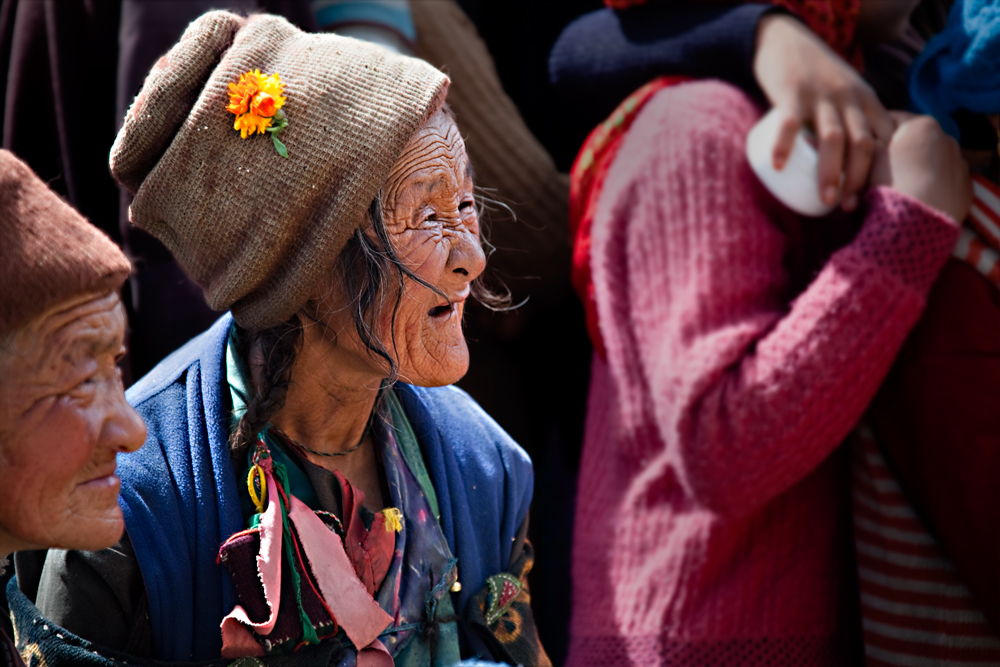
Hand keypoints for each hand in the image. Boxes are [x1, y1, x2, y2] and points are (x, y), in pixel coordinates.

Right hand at [753, 14, 893, 211]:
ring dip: (831, 172)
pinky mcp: (792, 92)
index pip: (885, 140)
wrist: (786, 40)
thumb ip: (858, 122)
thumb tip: (858, 171)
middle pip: (863, 144)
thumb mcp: (849, 94)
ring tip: (826, 200)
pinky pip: (790, 123)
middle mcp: (849, 99)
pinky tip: (779, 166)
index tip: (874, 200)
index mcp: (866, 102)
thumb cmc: (818, 76)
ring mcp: (821, 95)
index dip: (883, 173)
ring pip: (833, 138)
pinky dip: (785, 145)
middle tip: (849, 208)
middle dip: (859, 180)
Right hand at [869, 112, 970, 222]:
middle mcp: (946, 138)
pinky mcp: (964, 188)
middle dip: (899, 153)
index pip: (891, 120)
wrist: (916, 223)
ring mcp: (959, 163)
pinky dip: (931, 187)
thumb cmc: (888, 185)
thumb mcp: (868, 157)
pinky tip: (916, 200)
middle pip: (914, 141)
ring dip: (916, 170)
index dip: (872, 134)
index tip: (861, 150)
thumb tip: (865, 140)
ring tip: (898, 189)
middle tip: (878, 172)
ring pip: (931, 162)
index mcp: (921, 124)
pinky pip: (943, 182)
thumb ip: (867, 142)